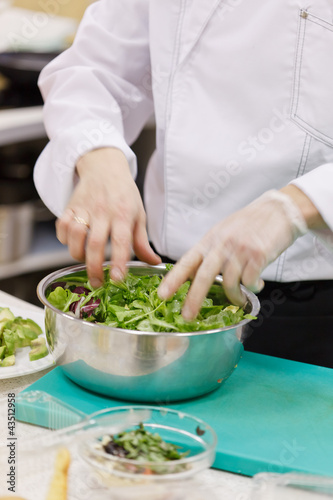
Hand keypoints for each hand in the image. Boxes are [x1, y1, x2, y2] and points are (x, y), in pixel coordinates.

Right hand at [56, 147, 160, 286]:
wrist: (105, 167)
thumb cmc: (124, 194)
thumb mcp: (139, 215)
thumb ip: (142, 242)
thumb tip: (154, 263)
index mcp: (124, 214)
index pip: (121, 242)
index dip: (118, 262)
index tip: (116, 280)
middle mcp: (103, 211)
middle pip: (94, 244)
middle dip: (94, 268)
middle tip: (97, 283)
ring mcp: (85, 208)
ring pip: (74, 236)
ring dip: (77, 254)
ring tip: (85, 261)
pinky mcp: (70, 206)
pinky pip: (61, 227)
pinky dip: (63, 239)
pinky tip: (73, 243)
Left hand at [158, 189, 307, 318]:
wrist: (279, 210)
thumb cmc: (250, 223)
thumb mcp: (223, 232)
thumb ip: (211, 251)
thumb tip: (196, 274)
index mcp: (210, 239)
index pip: (187, 261)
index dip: (173, 279)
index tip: (162, 294)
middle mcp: (222, 244)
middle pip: (204, 276)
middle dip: (194, 299)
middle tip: (188, 316)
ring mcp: (240, 250)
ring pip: (230, 283)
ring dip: (234, 297)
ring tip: (239, 300)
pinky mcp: (258, 255)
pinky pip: (250, 282)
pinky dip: (253, 288)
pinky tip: (257, 285)